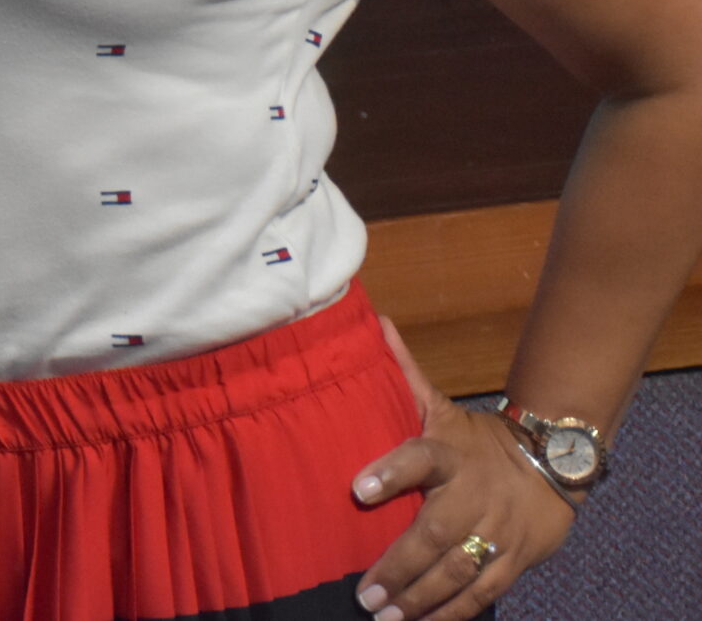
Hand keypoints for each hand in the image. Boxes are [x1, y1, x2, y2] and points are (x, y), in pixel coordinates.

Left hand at [350, 317, 576, 619]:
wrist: (554, 460)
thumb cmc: (479, 439)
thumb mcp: (443, 406)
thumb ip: (404, 373)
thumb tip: (375, 322)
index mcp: (448, 454)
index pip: (418, 458)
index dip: (390, 472)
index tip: (358, 489)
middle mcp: (472, 496)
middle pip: (434, 533)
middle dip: (399, 566)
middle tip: (365, 592)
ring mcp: (496, 532)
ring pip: (459, 572)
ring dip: (421, 598)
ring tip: (386, 615)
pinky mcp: (515, 558)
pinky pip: (485, 591)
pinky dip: (456, 612)